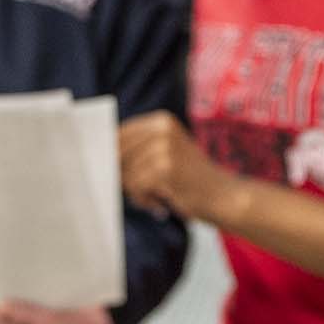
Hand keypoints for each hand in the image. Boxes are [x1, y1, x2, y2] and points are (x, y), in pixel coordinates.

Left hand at [120, 111, 234, 223]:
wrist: (224, 196)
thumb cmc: (190, 180)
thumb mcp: (166, 154)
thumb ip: (137, 150)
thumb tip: (99, 158)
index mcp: (161, 120)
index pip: (118, 134)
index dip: (111, 155)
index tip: (112, 171)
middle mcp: (162, 128)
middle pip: (117, 154)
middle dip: (125, 176)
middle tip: (145, 190)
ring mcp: (164, 146)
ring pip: (125, 174)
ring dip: (136, 191)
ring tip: (158, 196)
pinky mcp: (165, 168)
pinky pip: (135, 186)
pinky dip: (144, 200)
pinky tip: (161, 203)